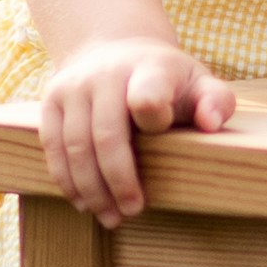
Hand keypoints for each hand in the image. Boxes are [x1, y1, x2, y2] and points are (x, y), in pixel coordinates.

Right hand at [37, 37, 232, 222]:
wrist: (115, 50)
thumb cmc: (166, 80)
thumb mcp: (198, 83)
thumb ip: (216, 101)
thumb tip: (211, 123)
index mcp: (149, 68)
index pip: (146, 97)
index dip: (152, 121)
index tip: (161, 139)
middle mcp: (106, 73)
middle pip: (106, 134)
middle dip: (119, 179)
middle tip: (132, 211)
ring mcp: (74, 85)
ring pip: (76, 146)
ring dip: (92, 189)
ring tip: (110, 217)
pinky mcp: (51, 100)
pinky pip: (52, 145)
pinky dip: (66, 179)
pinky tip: (83, 202)